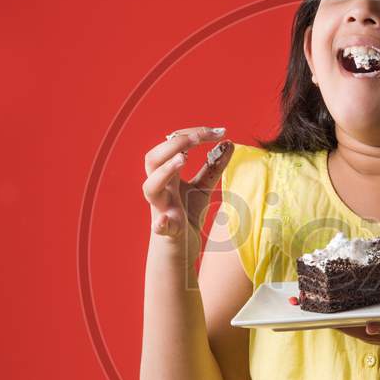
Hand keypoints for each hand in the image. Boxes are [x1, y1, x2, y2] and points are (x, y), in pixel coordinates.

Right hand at [142, 126, 233, 262]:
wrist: (181, 248)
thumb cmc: (187, 215)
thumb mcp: (202, 188)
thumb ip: (213, 167)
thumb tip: (229, 143)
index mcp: (167, 175)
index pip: (173, 145)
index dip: (194, 134)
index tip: (220, 131)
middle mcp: (160, 188)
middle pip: (153, 158)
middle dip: (174, 144)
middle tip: (198, 137)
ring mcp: (160, 208)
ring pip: (151, 187)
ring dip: (164, 172)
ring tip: (183, 159)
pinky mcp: (166, 231)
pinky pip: (159, 227)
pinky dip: (161, 223)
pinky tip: (165, 220)